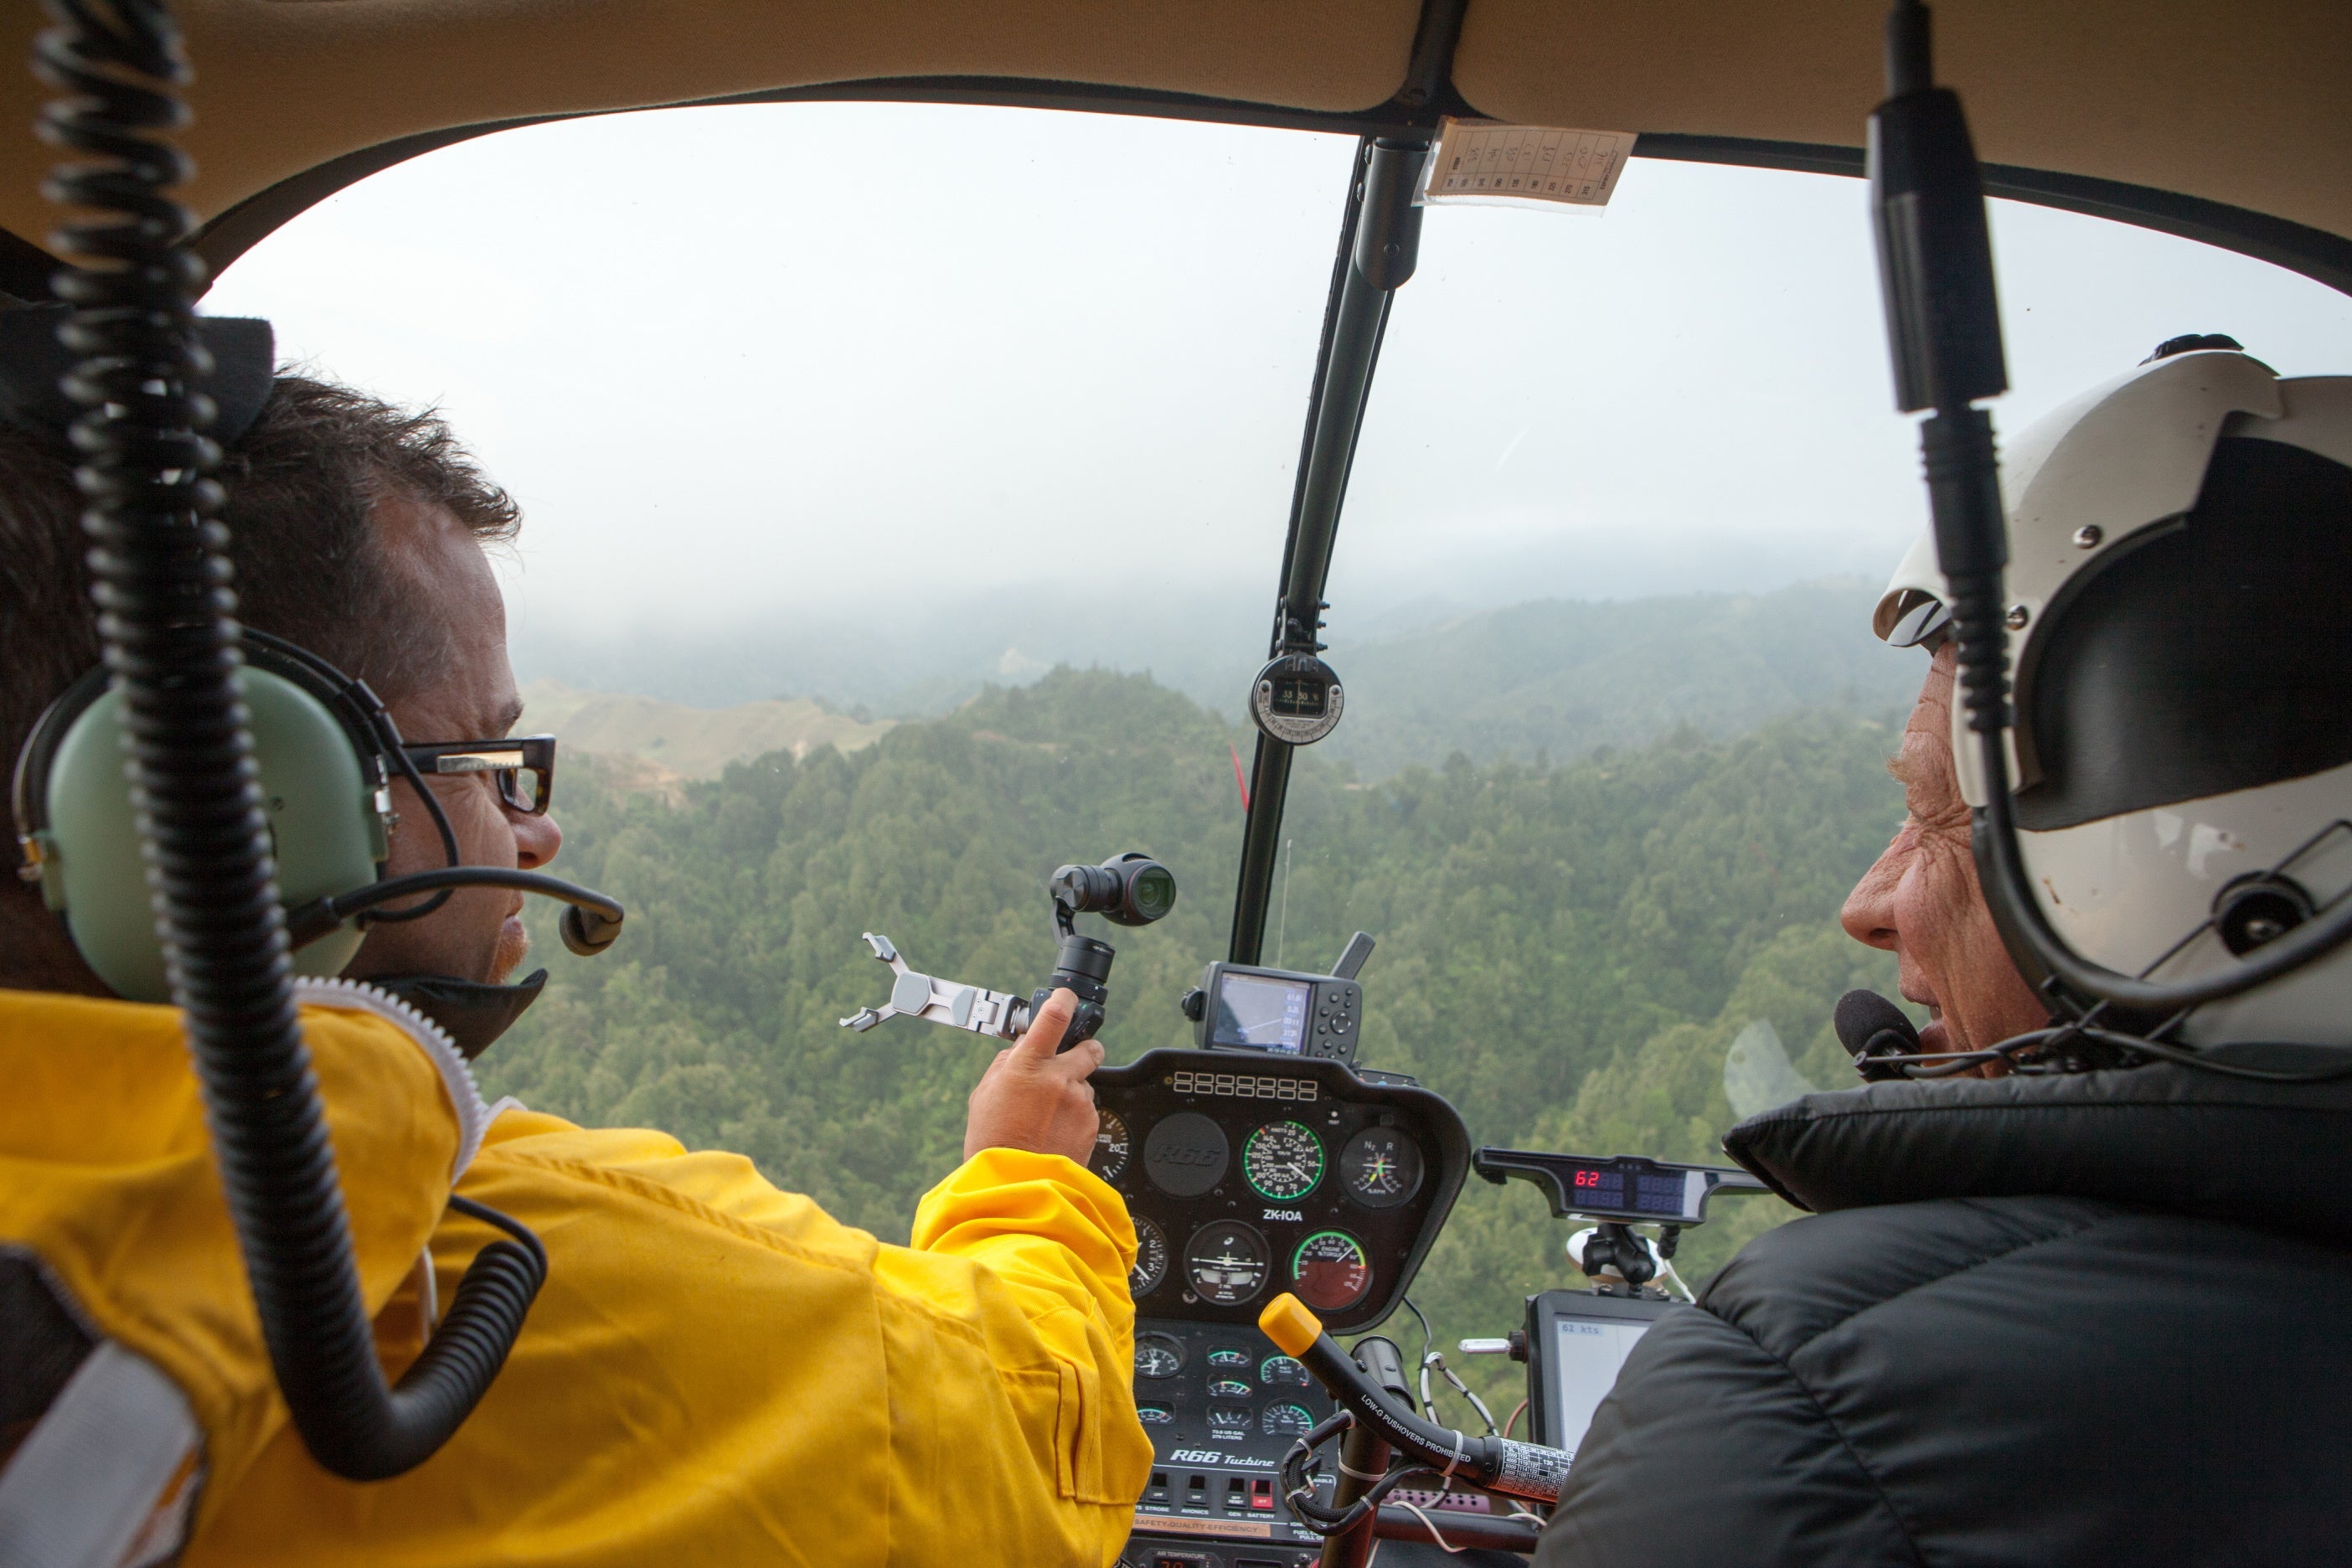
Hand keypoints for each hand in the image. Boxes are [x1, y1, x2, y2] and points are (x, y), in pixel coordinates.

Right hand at [964, 988, 1104, 1162]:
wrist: (1015, 1187)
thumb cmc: (993, 1144)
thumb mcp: (985, 1095)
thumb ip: (1006, 1066)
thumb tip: (1019, 1051)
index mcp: (1028, 1065)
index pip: (1053, 1017)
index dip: (1063, 1000)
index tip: (1066, 997)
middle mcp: (1059, 1078)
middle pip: (1088, 1047)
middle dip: (1083, 1050)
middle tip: (1069, 1063)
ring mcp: (1079, 1101)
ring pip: (1085, 1084)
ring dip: (1072, 1093)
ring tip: (1048, 1117)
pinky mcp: (1092, 1124)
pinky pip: (1088, 1110)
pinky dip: (1075, 1117)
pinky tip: (1055, 1133)